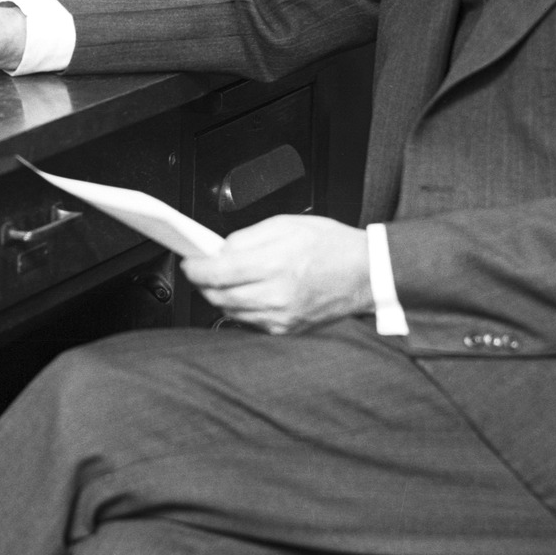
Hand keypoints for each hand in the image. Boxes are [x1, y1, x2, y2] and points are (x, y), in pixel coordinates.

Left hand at [180, 215, 372, 334]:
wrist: (365, 272)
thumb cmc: (331, 245)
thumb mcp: (286, 224)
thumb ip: (247, 237)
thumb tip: (219, 250)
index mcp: (274, 264)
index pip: (217, 273)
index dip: (195, 268)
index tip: (189, 262)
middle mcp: (276, 295)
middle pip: (218, 296)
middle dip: (203, 283)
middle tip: (202, 269)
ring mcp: (281, 317)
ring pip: (230, 312)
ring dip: (220, 296)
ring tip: (226, 279)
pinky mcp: (286, 330)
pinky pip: (249, 322)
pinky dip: (240, 308)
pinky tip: (247, 293)